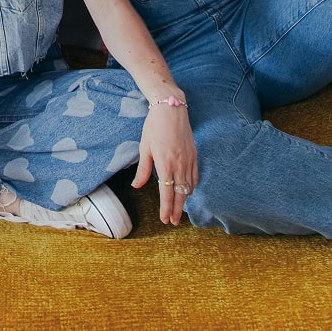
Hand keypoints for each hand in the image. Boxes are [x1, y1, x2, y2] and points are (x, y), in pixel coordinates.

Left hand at [132, 105, 198, 225]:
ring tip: (179, 210)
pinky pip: (195, 176)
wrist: (171, 108)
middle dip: (177, 210)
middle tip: (173, 222)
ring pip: (189, 187)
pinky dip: (191, 187)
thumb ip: (143, 169)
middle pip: (180, 194)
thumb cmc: (154, 126)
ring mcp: (189, 160)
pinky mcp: (194, 155)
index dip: (166, 208)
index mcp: (165, 163)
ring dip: (184, 201)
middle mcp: (179, 164)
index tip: (165, 219)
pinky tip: (188, 192)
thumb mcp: (144, 147)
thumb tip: (137, 186)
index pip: (167, 193)